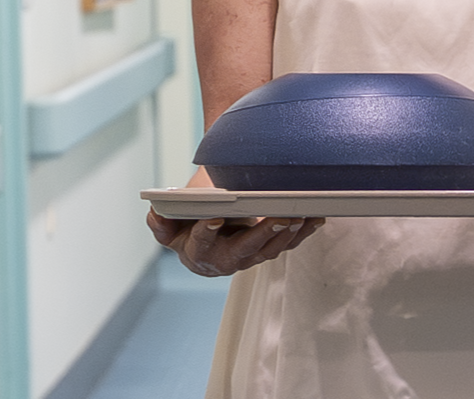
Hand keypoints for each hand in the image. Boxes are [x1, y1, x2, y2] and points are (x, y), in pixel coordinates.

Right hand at [146, 209, 325, 277]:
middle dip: (263, 234)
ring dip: (287, 233)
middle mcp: (226, 260)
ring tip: (302, 214)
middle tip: (278, 216)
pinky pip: (285, 246)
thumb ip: (161, 223)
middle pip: (245, 250)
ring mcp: (249, 258)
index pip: (201, 243)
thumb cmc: (185, 227)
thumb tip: (156, 214)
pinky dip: (301, 234)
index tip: (214, 217)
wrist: (201, 241)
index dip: (206, 231)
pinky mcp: (265, 252)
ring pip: (270, 249)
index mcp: (199, 252)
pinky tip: (316, 219)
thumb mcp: (167, 226)